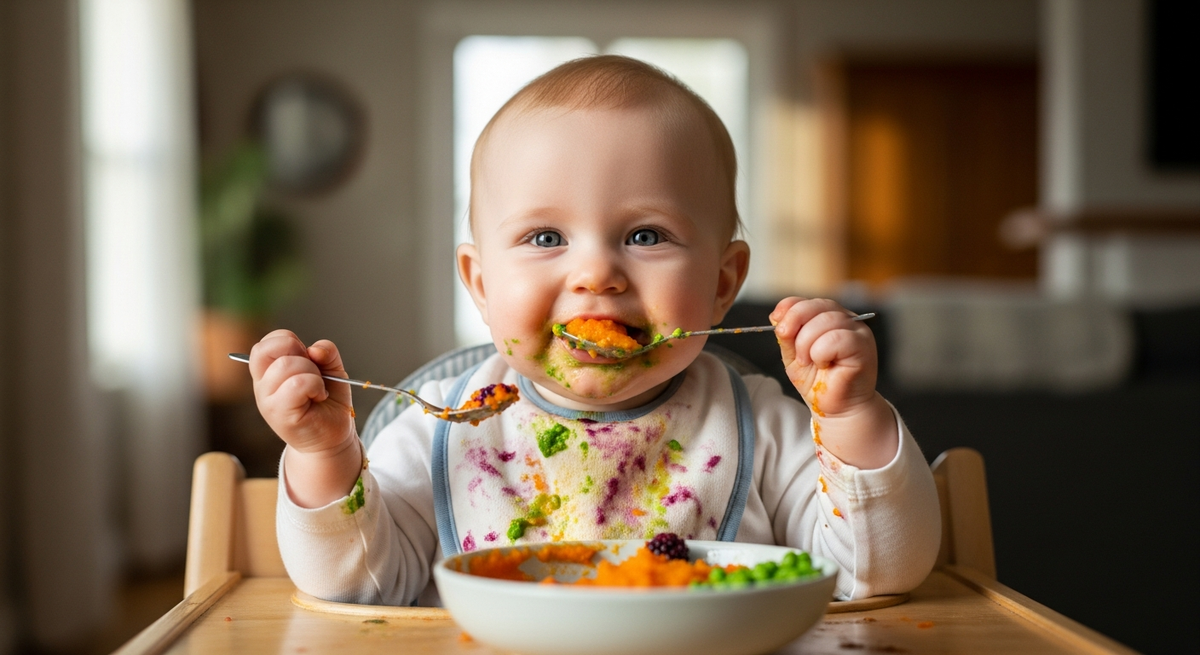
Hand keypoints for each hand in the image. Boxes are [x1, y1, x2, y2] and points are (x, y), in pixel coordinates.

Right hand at [250, 330, 355, 453]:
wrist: (333, 436)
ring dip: (311, 372)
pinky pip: (297, 384)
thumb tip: (315, 349)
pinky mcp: (279, 414)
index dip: (288, 341)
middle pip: (268, 350)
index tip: (306, 357)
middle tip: (313, 372)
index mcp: (268, 372)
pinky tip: (319, 396)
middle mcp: (262, 385)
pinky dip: (315, 385)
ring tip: (317, 389)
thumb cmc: (328, 402)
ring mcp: (268, 400)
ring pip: (285, 365)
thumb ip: (326, 353)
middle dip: (299, 353)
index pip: (265, 344)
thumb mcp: (331, 369)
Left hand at [771, 298, 896, 467]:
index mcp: (829, 317)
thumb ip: (787, 335)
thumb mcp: (794, 355)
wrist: (837, 409)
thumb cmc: (819, 382)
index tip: (779, 327)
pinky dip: (822, 352)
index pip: (807, 301)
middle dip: (796, 327)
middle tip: (796, 353)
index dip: (790, 309)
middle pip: (816, 306)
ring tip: (811, 362)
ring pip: (826, 321)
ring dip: (808, 344)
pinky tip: (825, 364)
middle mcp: (846, 320)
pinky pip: (837, 338)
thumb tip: (776, 315)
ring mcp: (858, 331)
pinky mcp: (864, 346)